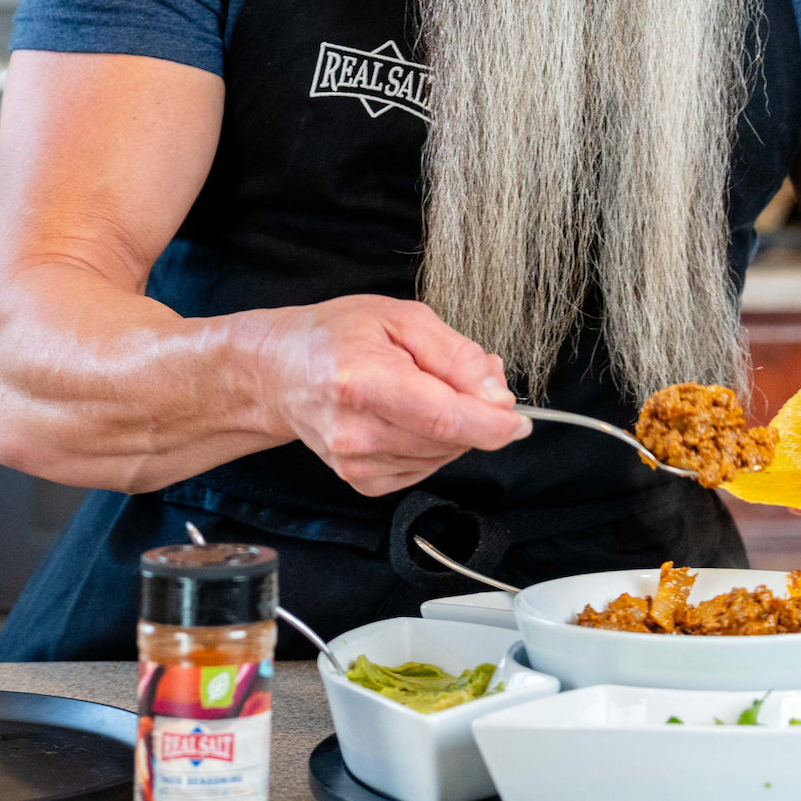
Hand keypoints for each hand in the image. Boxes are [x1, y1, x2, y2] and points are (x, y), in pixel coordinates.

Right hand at [257, 295, 526, 495]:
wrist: (281, 372)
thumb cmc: (337, 336)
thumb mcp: (401, 318)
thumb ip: (456, 354)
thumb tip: (496, 395)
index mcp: (364, 382)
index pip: (445, 418)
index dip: (492, 423)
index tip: (519, 419)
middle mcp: (356, 431)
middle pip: (449, 439)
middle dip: (476, 413)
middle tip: (465, 376)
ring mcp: (355, 463)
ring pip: (442, 456)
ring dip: (454, 428)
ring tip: (425, 389)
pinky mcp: (360, 482)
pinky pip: (424, 469)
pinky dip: (432, 445)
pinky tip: (409, 417)